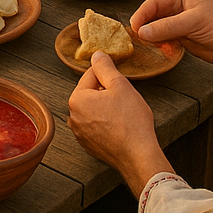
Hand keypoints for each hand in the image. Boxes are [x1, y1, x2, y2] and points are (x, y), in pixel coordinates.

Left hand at [67, 51, 170, 196]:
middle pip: (91, 93)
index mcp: (76, 99)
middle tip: (124, 102)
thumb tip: (96, 55)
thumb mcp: (120, 85)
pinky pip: (97, 126)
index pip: (91, 75)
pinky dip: (107, 124)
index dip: (109, 78)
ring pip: (94, 110)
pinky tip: (120, 129)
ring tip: (123, 116)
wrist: (139, 157)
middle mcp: (73, 116)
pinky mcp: (89, 145)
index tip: (120, 87)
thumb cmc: (131, 122)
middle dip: (107, 94)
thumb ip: (105, 67)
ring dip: (107, 109)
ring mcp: (80, 133)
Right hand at [130, 0, 212, 82]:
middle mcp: (177, 6)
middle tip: (138, 39)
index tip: (134, 28)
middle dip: (145, 27)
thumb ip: (168, 26)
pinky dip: (160, 45)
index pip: (153, 3)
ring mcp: (179, 22)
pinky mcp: (182, 37)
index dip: (142, 15)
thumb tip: (143, 31)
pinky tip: (162, 50)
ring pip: (157, 29)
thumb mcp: (195, 22)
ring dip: (152, 37)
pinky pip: (164, 40)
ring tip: (150, 46)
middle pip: (152, 16)